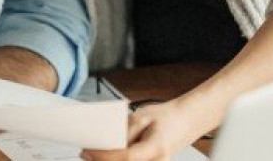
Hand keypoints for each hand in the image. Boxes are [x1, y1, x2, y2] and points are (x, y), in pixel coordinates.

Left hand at [81, 100, 203, 160]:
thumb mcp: (141, 117)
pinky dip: (119, 160)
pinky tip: (110, 156)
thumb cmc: (167, 117)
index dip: (103, 155)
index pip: (125, 157)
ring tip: (96, 153)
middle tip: (86, 153)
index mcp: (156, 148)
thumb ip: (124, 131)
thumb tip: (106, 142)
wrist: (185, 121)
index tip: (87, 150)